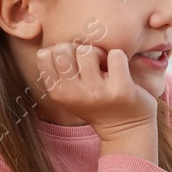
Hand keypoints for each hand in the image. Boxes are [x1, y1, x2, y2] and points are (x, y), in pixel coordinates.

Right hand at [37, 42, 157, 149]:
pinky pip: (115, 55)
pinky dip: (120, 57)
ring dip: (99, 53)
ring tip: (106, 69)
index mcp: (56, 92)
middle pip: (63, 48)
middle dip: (79, 50)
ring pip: (86, 50)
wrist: (127, 128)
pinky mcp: (120, 89)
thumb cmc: (97, 102)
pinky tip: (120, 71)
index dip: (62, 52)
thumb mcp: (69, 92)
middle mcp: (72, 93)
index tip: (75, 64)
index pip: (44, 54)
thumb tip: (59, 43)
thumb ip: (59, 70)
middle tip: (93, 65)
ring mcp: (96, 92)